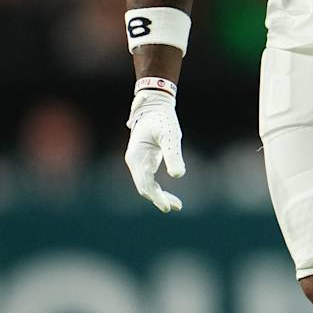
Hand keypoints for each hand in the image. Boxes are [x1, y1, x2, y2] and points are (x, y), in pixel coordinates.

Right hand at [125, 86, 184, 211]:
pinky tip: (169, 195)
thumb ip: (173, 154)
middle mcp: (134, 161)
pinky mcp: (144, 161)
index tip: (167, 207)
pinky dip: (158, 189)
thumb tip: (178, 175)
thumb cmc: (162, 119)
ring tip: (177, 205)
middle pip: (144, 187)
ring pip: (146, 185)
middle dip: (159, 199)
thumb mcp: (170, 135)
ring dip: (159, 196)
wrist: (154, 106)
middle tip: (176, 207)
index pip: (145, 183)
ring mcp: (138, 162)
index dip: (156, 197)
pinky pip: (149, 180)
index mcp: (137, 157)